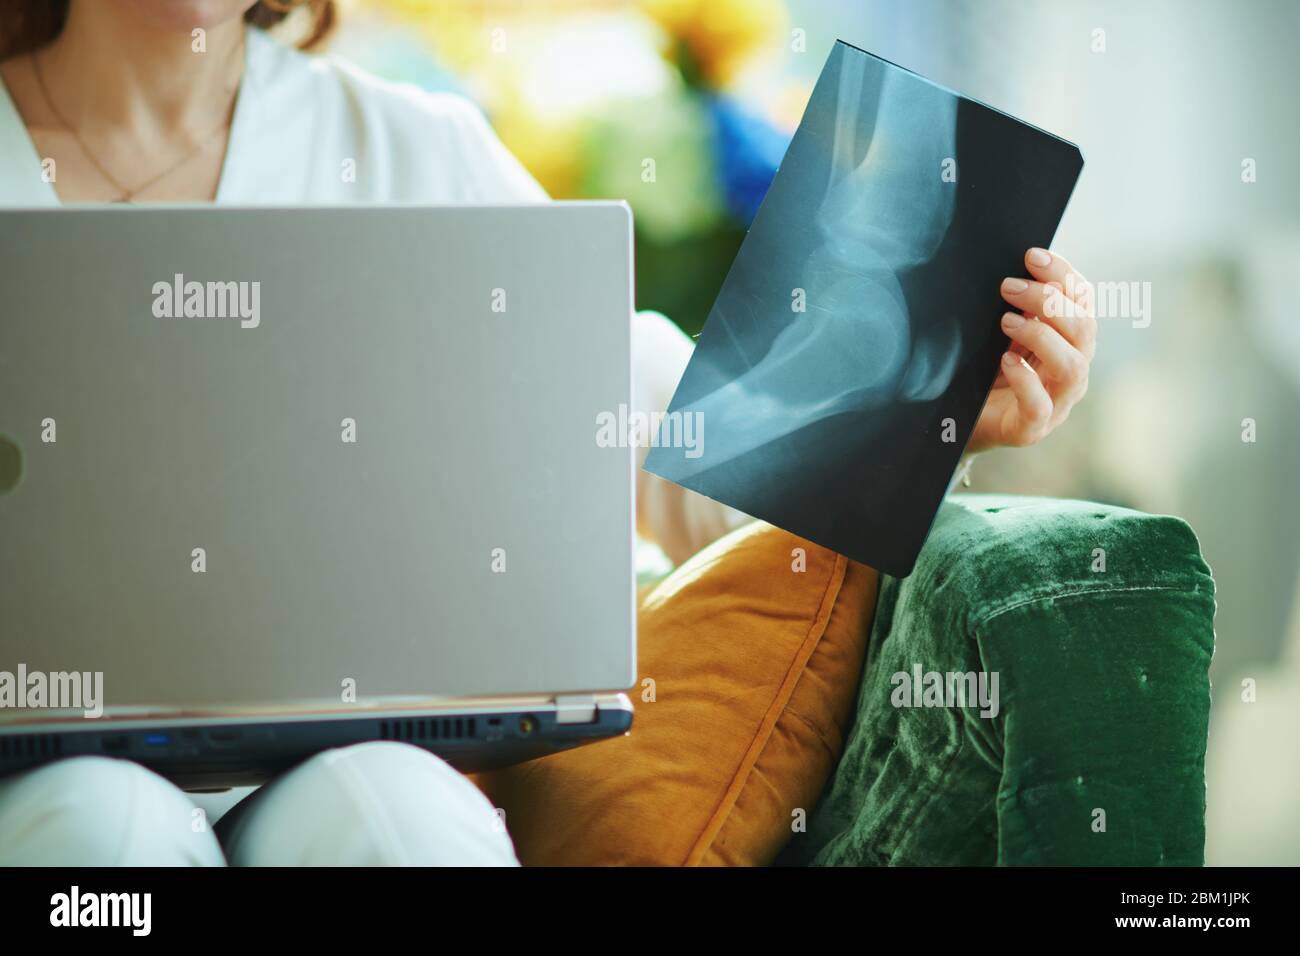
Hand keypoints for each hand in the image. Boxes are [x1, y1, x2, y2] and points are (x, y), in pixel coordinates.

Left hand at [965, 248, 1095, 454]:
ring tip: (1006, 321)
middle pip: (1083, 329)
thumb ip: (1019, 307)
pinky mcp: (1031, 429)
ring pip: (1072, 366)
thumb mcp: (1005, 334)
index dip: (1063, 274)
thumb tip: (1018, 269)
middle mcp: (1072, 372)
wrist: (963, 423)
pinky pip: (1038, 405)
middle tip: (1009, 286)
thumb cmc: (988, 373)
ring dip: (1041, 336)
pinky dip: (1025, 379)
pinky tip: (1005, 360)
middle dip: (1048, 301)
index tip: (1032, 255)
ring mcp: (1056, 404)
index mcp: (1071, 343)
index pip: (1083, 301)